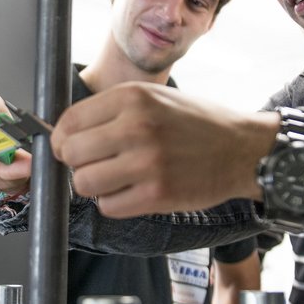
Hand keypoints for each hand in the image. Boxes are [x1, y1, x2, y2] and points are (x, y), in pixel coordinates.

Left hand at [51, 82, 275, 216]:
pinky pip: (109, 206)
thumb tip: (63, 133)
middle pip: (70, 154)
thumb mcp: (155, 96)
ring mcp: (147, 163)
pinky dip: (114, 203)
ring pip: (84, 183)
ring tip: (114, 178)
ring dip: (93, 185)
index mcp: (133, 97)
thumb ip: (111, 110)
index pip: (68, 122)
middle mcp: (137, 127)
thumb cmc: (196, 123)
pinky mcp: (157, 195)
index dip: (60, 139)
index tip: (66, 147)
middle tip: (93, 164)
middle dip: (76, 163)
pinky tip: (132, 191)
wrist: (243, 149)